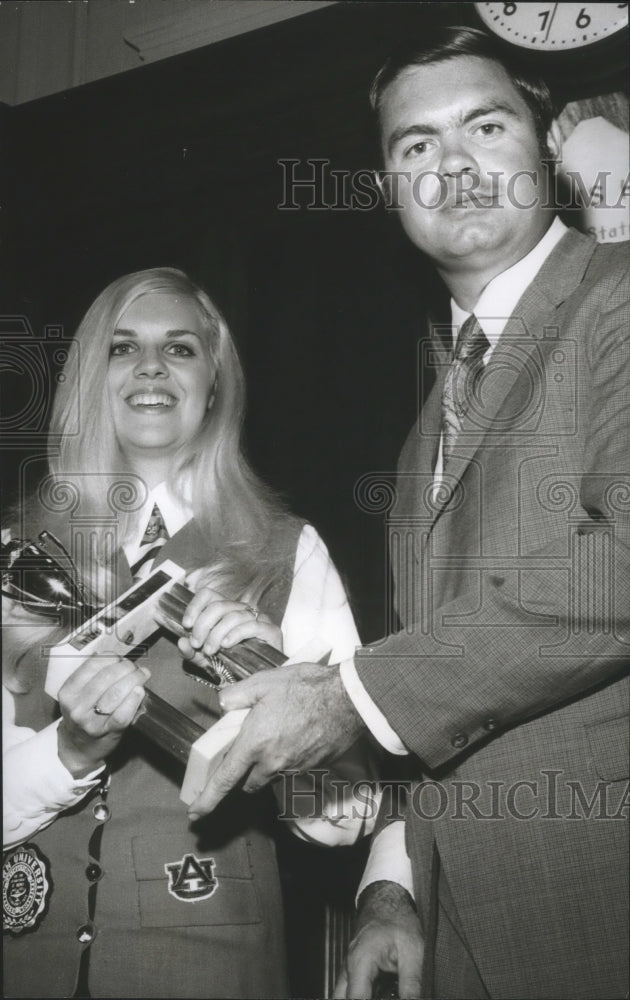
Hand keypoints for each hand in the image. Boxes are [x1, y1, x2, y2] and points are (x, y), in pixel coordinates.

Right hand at [57, 654, 149, 775]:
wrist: (79, 748)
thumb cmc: (84, 715)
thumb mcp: (78, 694)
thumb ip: (93, 675)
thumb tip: (114, 657)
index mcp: (68, 692)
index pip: (92, 666)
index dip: (111, 657)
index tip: (119, 658)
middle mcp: (77, 706)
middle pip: (107, 677)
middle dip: (126, 667)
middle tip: (134, 668)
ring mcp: (91, 721)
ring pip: (116, 692)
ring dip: (134, 679)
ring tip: (143, 675)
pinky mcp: (107, 732)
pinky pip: (123, 713)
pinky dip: (134, 700)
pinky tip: (140, 691)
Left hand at [173, 584, 282, 665]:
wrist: (257, 683)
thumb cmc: (233, 667)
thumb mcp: (206, 660)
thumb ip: (192, 652)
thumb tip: (181, 642)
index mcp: (225, 611)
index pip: (208, 594)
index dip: (195, 606)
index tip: (186, 624)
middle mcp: (242, 610)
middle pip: (218, 605)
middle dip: (203, 624)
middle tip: (197, 643)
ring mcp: (258, 619)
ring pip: (233, 615)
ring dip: (216, 633)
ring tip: (210, 650)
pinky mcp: (271, 631)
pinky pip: (251, 625)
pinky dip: (235, 634)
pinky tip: (226, 645)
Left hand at [187, 661, 365, 817]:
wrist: (349, 699)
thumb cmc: (307, 688)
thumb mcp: (264, 682)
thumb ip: (237, 695)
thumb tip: (224, 703)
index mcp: (254, 744)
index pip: (224, 780)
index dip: (206, 800)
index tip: (194, 812)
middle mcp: (272, 762)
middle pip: (248, 782)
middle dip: (243, 772)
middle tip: (246, 749)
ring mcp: (294, 767)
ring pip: (270, 775)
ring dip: (266, 763)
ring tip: (276, 733)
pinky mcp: (312, 767)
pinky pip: (291, 768)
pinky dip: (287, 757)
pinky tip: (296, 734)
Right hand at [334, 881, 423, 998]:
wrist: (387, 901)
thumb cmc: (399, 921)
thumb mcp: (413, 951)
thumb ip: (412, 983)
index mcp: (361, 962)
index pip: (357, 999)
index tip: (387, 999)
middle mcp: (349, 967)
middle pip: (342, 999)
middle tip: (385, 996)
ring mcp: (348, 969)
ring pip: (342, 996)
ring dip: (360, 996)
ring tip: (383, 993)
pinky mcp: (353, 971)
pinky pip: (350, 991)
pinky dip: (362, 994)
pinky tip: (380, 993)